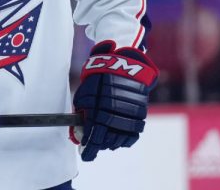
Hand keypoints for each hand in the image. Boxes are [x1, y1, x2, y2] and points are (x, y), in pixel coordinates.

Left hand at [71, 43, 156, 160]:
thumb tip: (79, 134)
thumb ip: (81, 113)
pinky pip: (133, 134)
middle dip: (99, 145)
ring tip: (105, 143)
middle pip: (107, 138)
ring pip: (120, 138)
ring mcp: (129, 112)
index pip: (94, 133)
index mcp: (98, 104)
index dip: (90, 147)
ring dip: (111, 143)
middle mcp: (115, 110)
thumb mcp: (84, 92)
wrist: (124, 64)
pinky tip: (118, 139)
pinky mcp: (141, 112)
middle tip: (94, 147)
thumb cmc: (99, 78)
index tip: (85, 155)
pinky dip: (125, 140)